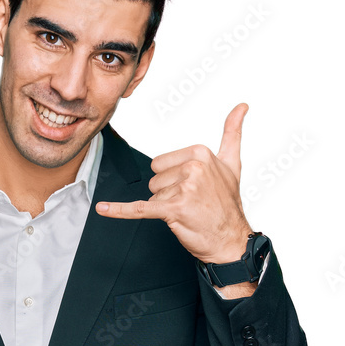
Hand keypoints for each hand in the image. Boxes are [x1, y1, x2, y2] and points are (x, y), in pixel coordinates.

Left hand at [96, 103, 253, 264]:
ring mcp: (184, 188)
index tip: (195, 188)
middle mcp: (193, 167)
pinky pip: (140, 208)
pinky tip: (102, 209)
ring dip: (166, 208)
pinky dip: (119, 211)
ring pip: (153, 196)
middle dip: (168, 194)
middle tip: (192, 202)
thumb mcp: (232, 163)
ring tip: (189, 212)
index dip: (173, 179)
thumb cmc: (227, 204)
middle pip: (155, 179)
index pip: (161, 163)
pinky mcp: (173, 209)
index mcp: (200, 153)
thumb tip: (242, 105)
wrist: (231, 240)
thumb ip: (233, 132)